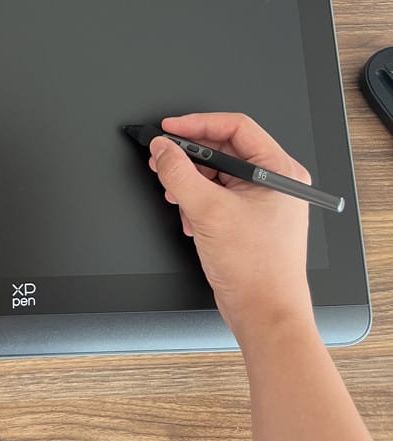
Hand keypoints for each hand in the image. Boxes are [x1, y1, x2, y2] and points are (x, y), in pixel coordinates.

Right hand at [148, 113, 314, 345]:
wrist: (265, 316)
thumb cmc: (258, 271)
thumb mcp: (208, 211)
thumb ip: (179, 173)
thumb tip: (163, 149)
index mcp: (278, 170)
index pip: (235, 126)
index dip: (197, 124)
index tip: (170, 128)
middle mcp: (274, 182)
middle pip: (223, 149)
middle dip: (189, 157)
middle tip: (163, 158)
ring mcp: (262, 201)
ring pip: (216, 173)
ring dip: (190, 182)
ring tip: (174, 192)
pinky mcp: (248, 218)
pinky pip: (217, 194)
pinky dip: (197, 201)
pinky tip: (189, 216)